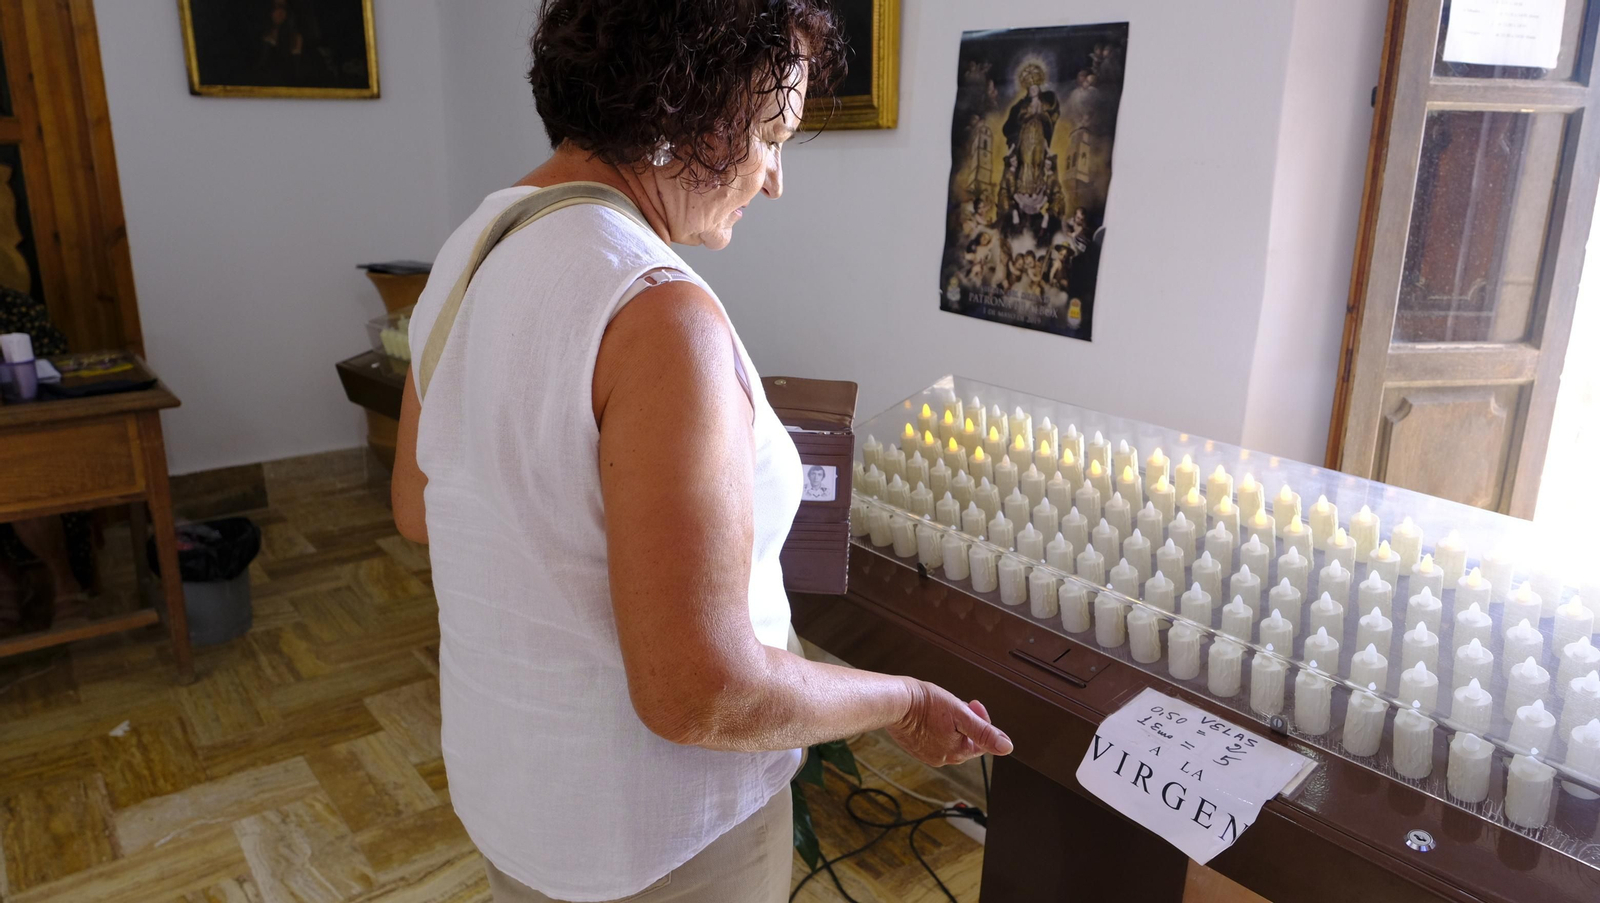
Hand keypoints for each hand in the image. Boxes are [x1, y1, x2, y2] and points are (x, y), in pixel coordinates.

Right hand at [888, 679, 1013, 766]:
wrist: (895, 703)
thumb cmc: (926, 705)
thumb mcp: (961, 714)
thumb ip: (984, 732)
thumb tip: (1006, 746)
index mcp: (957, 752)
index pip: (982, 742)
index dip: (982, 721)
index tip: (974, 704)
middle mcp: (943, 758)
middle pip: (966, 740)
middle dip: (967, 721)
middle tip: (958, 704)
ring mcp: (927, 754)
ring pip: (950, 738)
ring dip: (952, 724)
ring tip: (943, 707)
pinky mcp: (915, 748)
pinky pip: (934, 739)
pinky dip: (936, 727)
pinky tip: (930, 715)